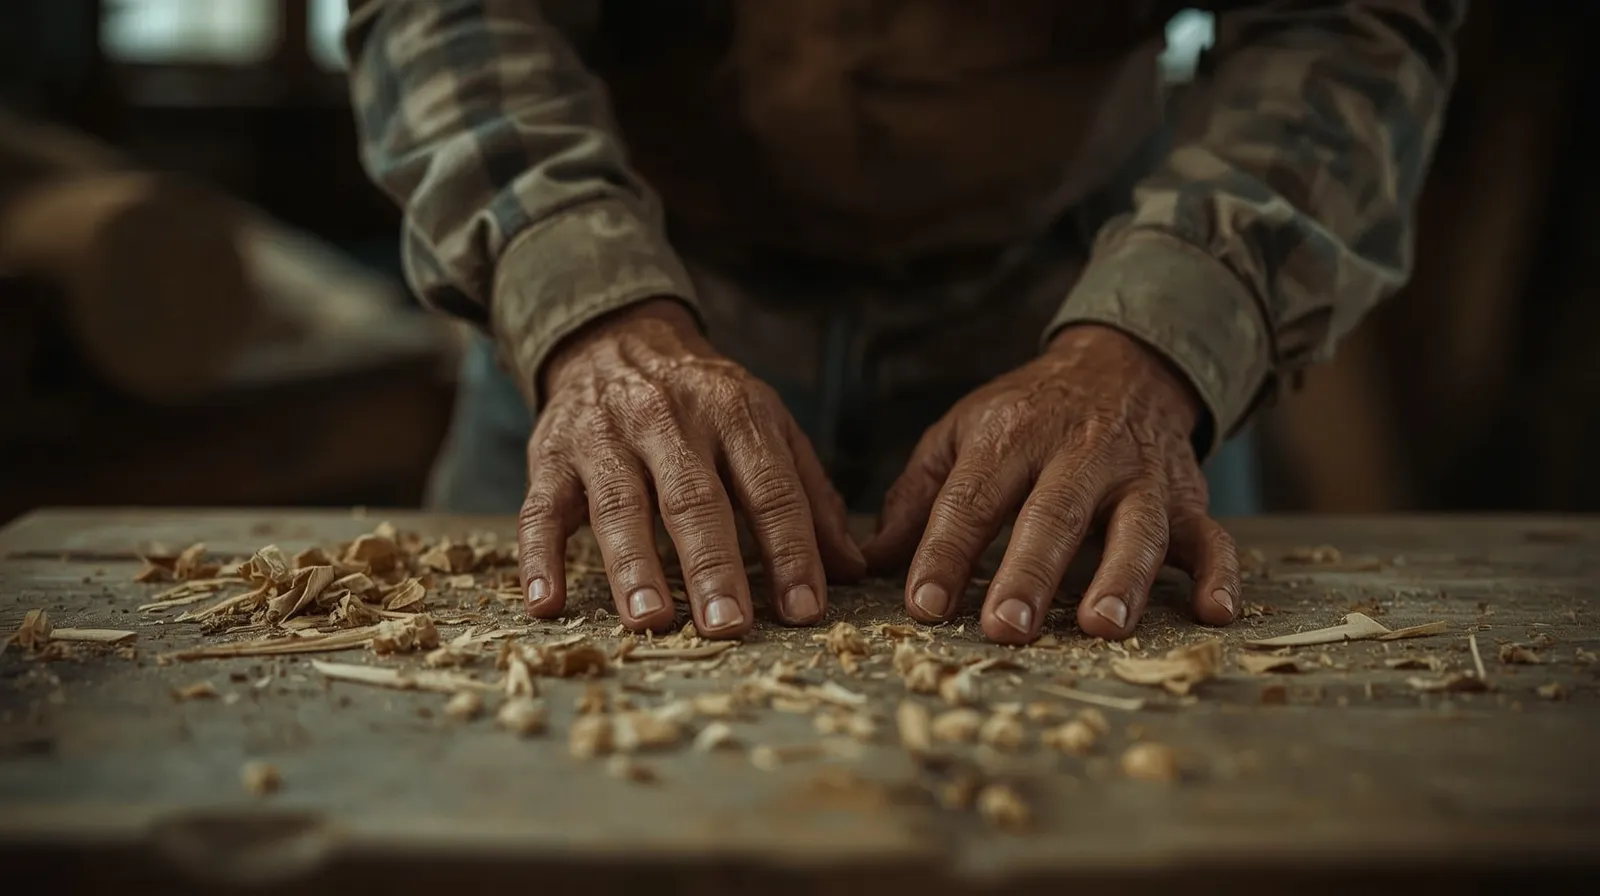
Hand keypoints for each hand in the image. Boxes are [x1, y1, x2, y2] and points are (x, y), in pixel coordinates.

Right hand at [517, 299, 864, 638]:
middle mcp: (668, 420)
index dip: (790, 549)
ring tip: (650, 620)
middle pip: (694, 498)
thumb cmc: (702, 402)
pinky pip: (541, 510)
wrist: (614, 338)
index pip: (770, 488)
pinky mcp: (551, 458)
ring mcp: (604, 438)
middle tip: (729, 626)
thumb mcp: (766, 427)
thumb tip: (853, 569)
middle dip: (713, 564)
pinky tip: (547, 604)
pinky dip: (540, 558)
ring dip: (633, 565)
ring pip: (619, 505)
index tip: (805, 608)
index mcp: (734, 413)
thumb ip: (808, 495)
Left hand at [861, 324, 1239, 642]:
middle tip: (1005, 628)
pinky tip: (1214, 612)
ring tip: (1101, 626)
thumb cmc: (1028, 416)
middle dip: (1029, 574)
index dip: (945, 553)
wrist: (1121, 363)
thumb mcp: (962, 434)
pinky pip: (1213, 537)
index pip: (973, 499)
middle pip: (1054, 516)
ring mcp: (1140, 478)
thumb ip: (919, 498)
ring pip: (1136, 529)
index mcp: (1013, 436)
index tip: (922, 604)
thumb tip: (871, 562)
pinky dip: (1219, 574)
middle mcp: (1080, 454)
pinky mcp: (1189, 500)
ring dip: (1120, 578)